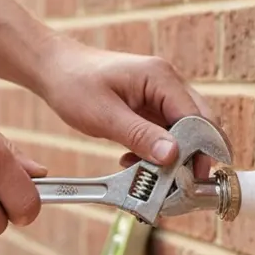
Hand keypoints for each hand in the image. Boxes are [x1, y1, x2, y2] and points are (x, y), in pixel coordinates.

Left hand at [35, 37, 215, 177]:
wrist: (55, 69)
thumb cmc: (75, 84)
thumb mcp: (104, 115)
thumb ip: (140, 135)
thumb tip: (172, 155)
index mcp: (161, 77)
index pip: (197, 117)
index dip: (200, 150)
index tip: (193, 179)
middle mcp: (168, 84)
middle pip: (199, 124)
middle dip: (193, 156)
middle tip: (179, 185)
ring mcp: (161, 95)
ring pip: (183, 132)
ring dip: (172, 156)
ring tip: (150, 176)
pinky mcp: (151, 107)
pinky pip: (165, 134)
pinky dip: (157, 152)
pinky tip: (135, 162)